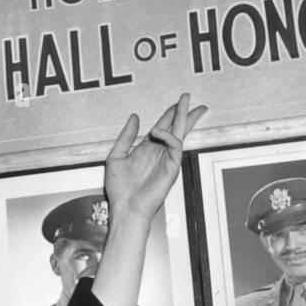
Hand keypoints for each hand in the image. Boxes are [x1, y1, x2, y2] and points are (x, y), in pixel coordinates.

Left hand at [104, 93, 206, 224]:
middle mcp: (158, 152)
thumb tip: (135, 117)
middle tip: (189, 98)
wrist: (125, 207)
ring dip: (182, 117)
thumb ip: (126, 136)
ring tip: (184, 103)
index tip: (176, 102)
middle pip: (175, 128)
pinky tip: (157, 130)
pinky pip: (175, 146)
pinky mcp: (171, 167)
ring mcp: (166, 159)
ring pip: (179, 133)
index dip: (168, 114)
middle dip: (182, 113)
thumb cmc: (120, 188)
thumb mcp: (116, 156)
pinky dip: (168, 136)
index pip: (161, 128)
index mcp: (146, 150)